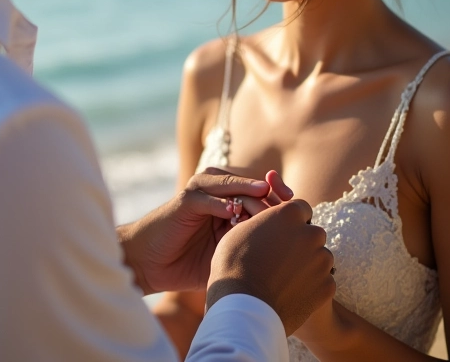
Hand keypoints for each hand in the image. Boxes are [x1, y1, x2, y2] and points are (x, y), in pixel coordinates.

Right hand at [118, 167, 292, 294]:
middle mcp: (218, 193)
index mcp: (231, 204)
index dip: (280, 204)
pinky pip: (206, 195)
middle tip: (287, 209)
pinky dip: (220, 202)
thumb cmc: (188, 263)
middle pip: (251, 186)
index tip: (299, 217)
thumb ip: (250, 248)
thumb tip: (291, 261)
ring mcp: (200, 193)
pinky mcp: (184, 199)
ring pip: (231, 185)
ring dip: (248, 192)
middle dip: (270, 196)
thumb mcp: (226, 256)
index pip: (262, 195)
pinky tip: (232, 213)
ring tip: (266, 200)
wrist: (150, 263)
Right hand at [206, 200, 335, 335]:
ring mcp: (322, 261)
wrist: (244, 308)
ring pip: (321, 257)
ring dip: (309, 263)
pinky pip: (324, 280)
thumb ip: (265, 222)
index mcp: (289, 214)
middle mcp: (311, 234)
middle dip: (303, 242)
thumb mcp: (242, 230)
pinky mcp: (327, 286)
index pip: (302, 208)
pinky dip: (312, 285)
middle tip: (283, 257)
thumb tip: (270, 223)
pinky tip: (292, 292)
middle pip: (314, 233)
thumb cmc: (235, 265)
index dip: (292, 220)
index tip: (282, 232)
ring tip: (286, 278)